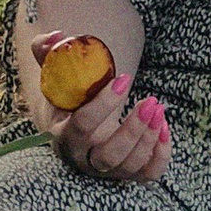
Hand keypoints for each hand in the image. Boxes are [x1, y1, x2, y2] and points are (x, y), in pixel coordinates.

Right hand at [28, 30, 172, 183]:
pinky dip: (161, 154)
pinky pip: (148, 174)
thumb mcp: (52, 75)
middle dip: (133, 130)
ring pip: (130, 165)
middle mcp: (84, 158)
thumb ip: (46, 51)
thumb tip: (57, 36)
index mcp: (64, 135)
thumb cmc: (65, 96)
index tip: (124, 78)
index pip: (83, 125)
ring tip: (158, 107)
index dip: (104, 104)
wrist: (72, 125)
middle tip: (150, 101)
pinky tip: (163, 127)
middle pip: (110, 155)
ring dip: (149, 137)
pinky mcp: (126, 174)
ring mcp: (106, 170)